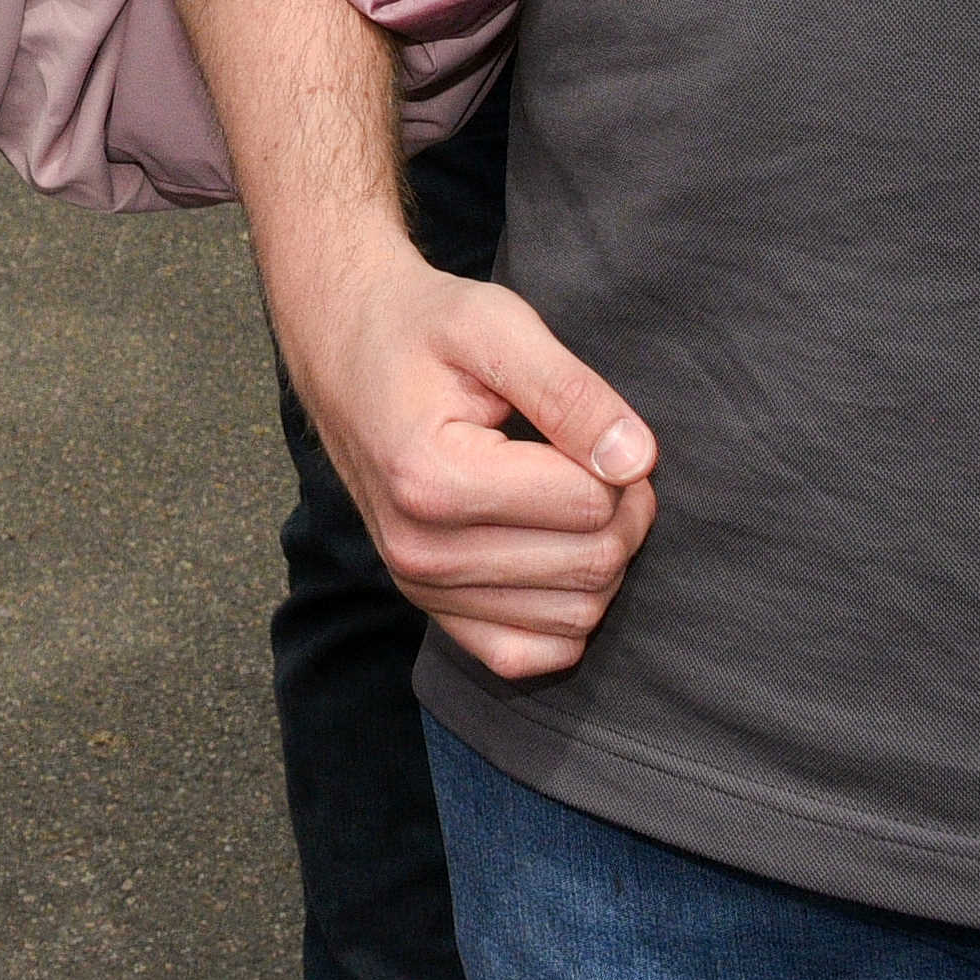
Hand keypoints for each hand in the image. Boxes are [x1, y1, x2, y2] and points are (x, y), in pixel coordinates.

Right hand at [266, 241, 657, 679]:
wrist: (343, 348)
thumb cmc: (421, 328)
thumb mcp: (497, 323)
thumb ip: (570, 392)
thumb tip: (637, 462)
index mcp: (431, 478)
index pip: (590, 504)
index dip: (620, 461)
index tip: (598, 424)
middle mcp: (419, 550)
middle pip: (590, 566)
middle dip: (623, 511)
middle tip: (601, 455)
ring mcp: (421, 588)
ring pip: (575, 617)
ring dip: (601, 558)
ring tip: (574, 493)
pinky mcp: (430, 608)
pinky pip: (529, 656)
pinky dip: (562, 613)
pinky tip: (553, 549)